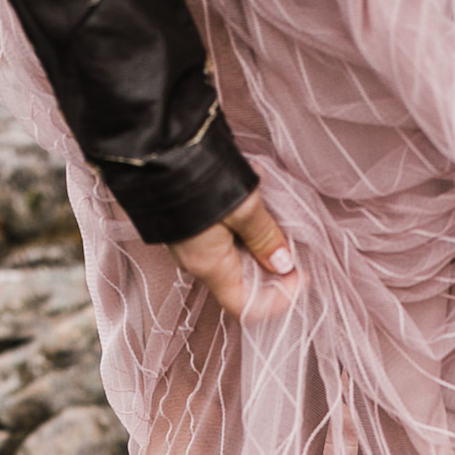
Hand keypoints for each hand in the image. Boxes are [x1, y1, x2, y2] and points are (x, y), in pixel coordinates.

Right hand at [167, 188, 298, 319]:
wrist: (153, 145)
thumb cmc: (197, 176)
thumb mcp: (243, 208)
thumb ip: (265, 238)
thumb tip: (283, 263)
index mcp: (208, 266)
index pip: (245, 308)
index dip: (278, 300)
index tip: (300, 276)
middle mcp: (195, 261)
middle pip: (242, 284)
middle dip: (272, 271)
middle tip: (293, 248)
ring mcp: (189, 244)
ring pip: (233, 262)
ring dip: (258, 250)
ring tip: (276, 226)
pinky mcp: (186, 225)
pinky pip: (221, 242)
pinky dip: (243, 235)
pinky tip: (253, 214)